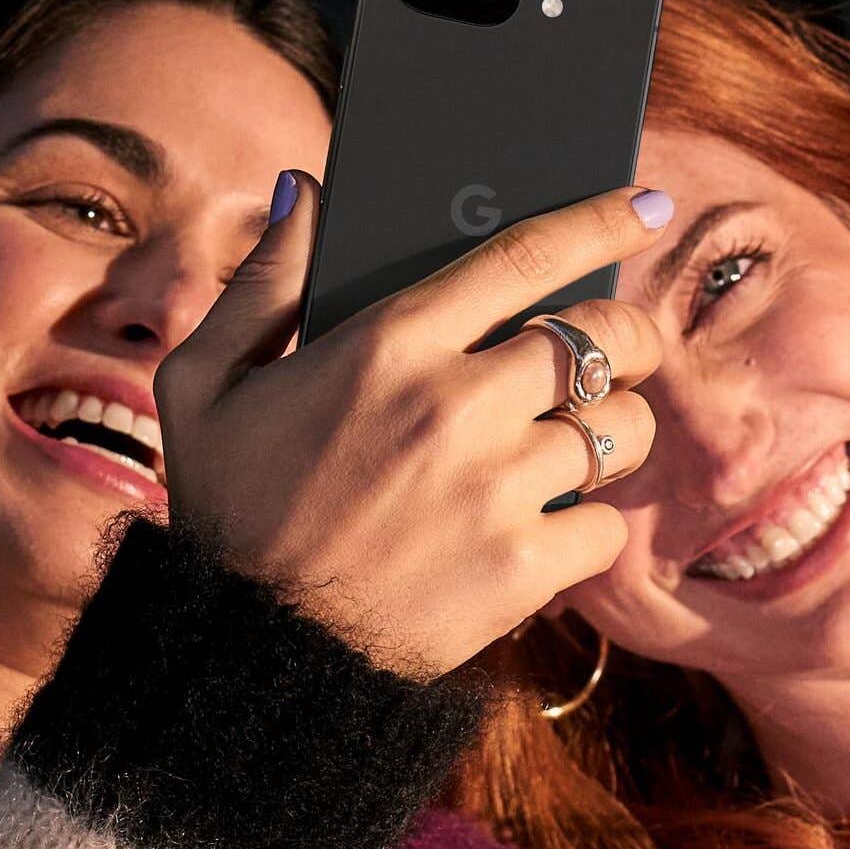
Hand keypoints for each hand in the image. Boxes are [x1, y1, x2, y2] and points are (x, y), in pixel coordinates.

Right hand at [155, 175, 673, 679]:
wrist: (250, 655)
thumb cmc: (226, 513)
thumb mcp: (204, 384)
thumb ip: (262, 283)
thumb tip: (308, 193)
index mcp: (387, 344)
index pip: (525, 256)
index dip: (599, 219)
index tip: (645, 203)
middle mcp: (455, 405)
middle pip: (602, 335)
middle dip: (631, 333)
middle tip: (624, 346)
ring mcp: (496, 489)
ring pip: (620, 429)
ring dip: (615, 430)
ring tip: (585, 443)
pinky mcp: (522, 569)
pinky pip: (608, 525)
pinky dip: (592, 526)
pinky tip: (553, 528)